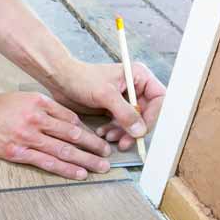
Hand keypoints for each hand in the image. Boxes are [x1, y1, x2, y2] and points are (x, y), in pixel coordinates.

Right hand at [0, 92, 111, 179]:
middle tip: (107, 155)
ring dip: (85, 160)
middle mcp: (36, 120)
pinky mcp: (17, 152)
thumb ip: (46, 108)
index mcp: (40, 104)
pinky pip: (46, 162)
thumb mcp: (24, 98)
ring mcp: (27, 137)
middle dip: (93, 146)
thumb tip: (70, 122)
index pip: (70, 119)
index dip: (87, 131)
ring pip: (63, 150)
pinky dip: (65, 168)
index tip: (97, 139)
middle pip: (72, 135)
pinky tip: (78, 173)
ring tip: (100, 167)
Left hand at [47, 60, 165, 150]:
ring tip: (108, 137)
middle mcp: (135, 88)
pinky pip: (120, 124)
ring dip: (123, 132)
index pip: (159, 99)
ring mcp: (124, 99)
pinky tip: (102, 133)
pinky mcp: (113, 108)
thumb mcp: (105, 95)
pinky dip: (113, 131)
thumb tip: (140, 131)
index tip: (142, 130)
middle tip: (125, 142)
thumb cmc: (81, 79)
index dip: (153, 116)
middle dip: (135, 129)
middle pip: (146, 113)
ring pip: (133, 122)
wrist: (60, 80)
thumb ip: (125, 112)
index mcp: (139, 77)